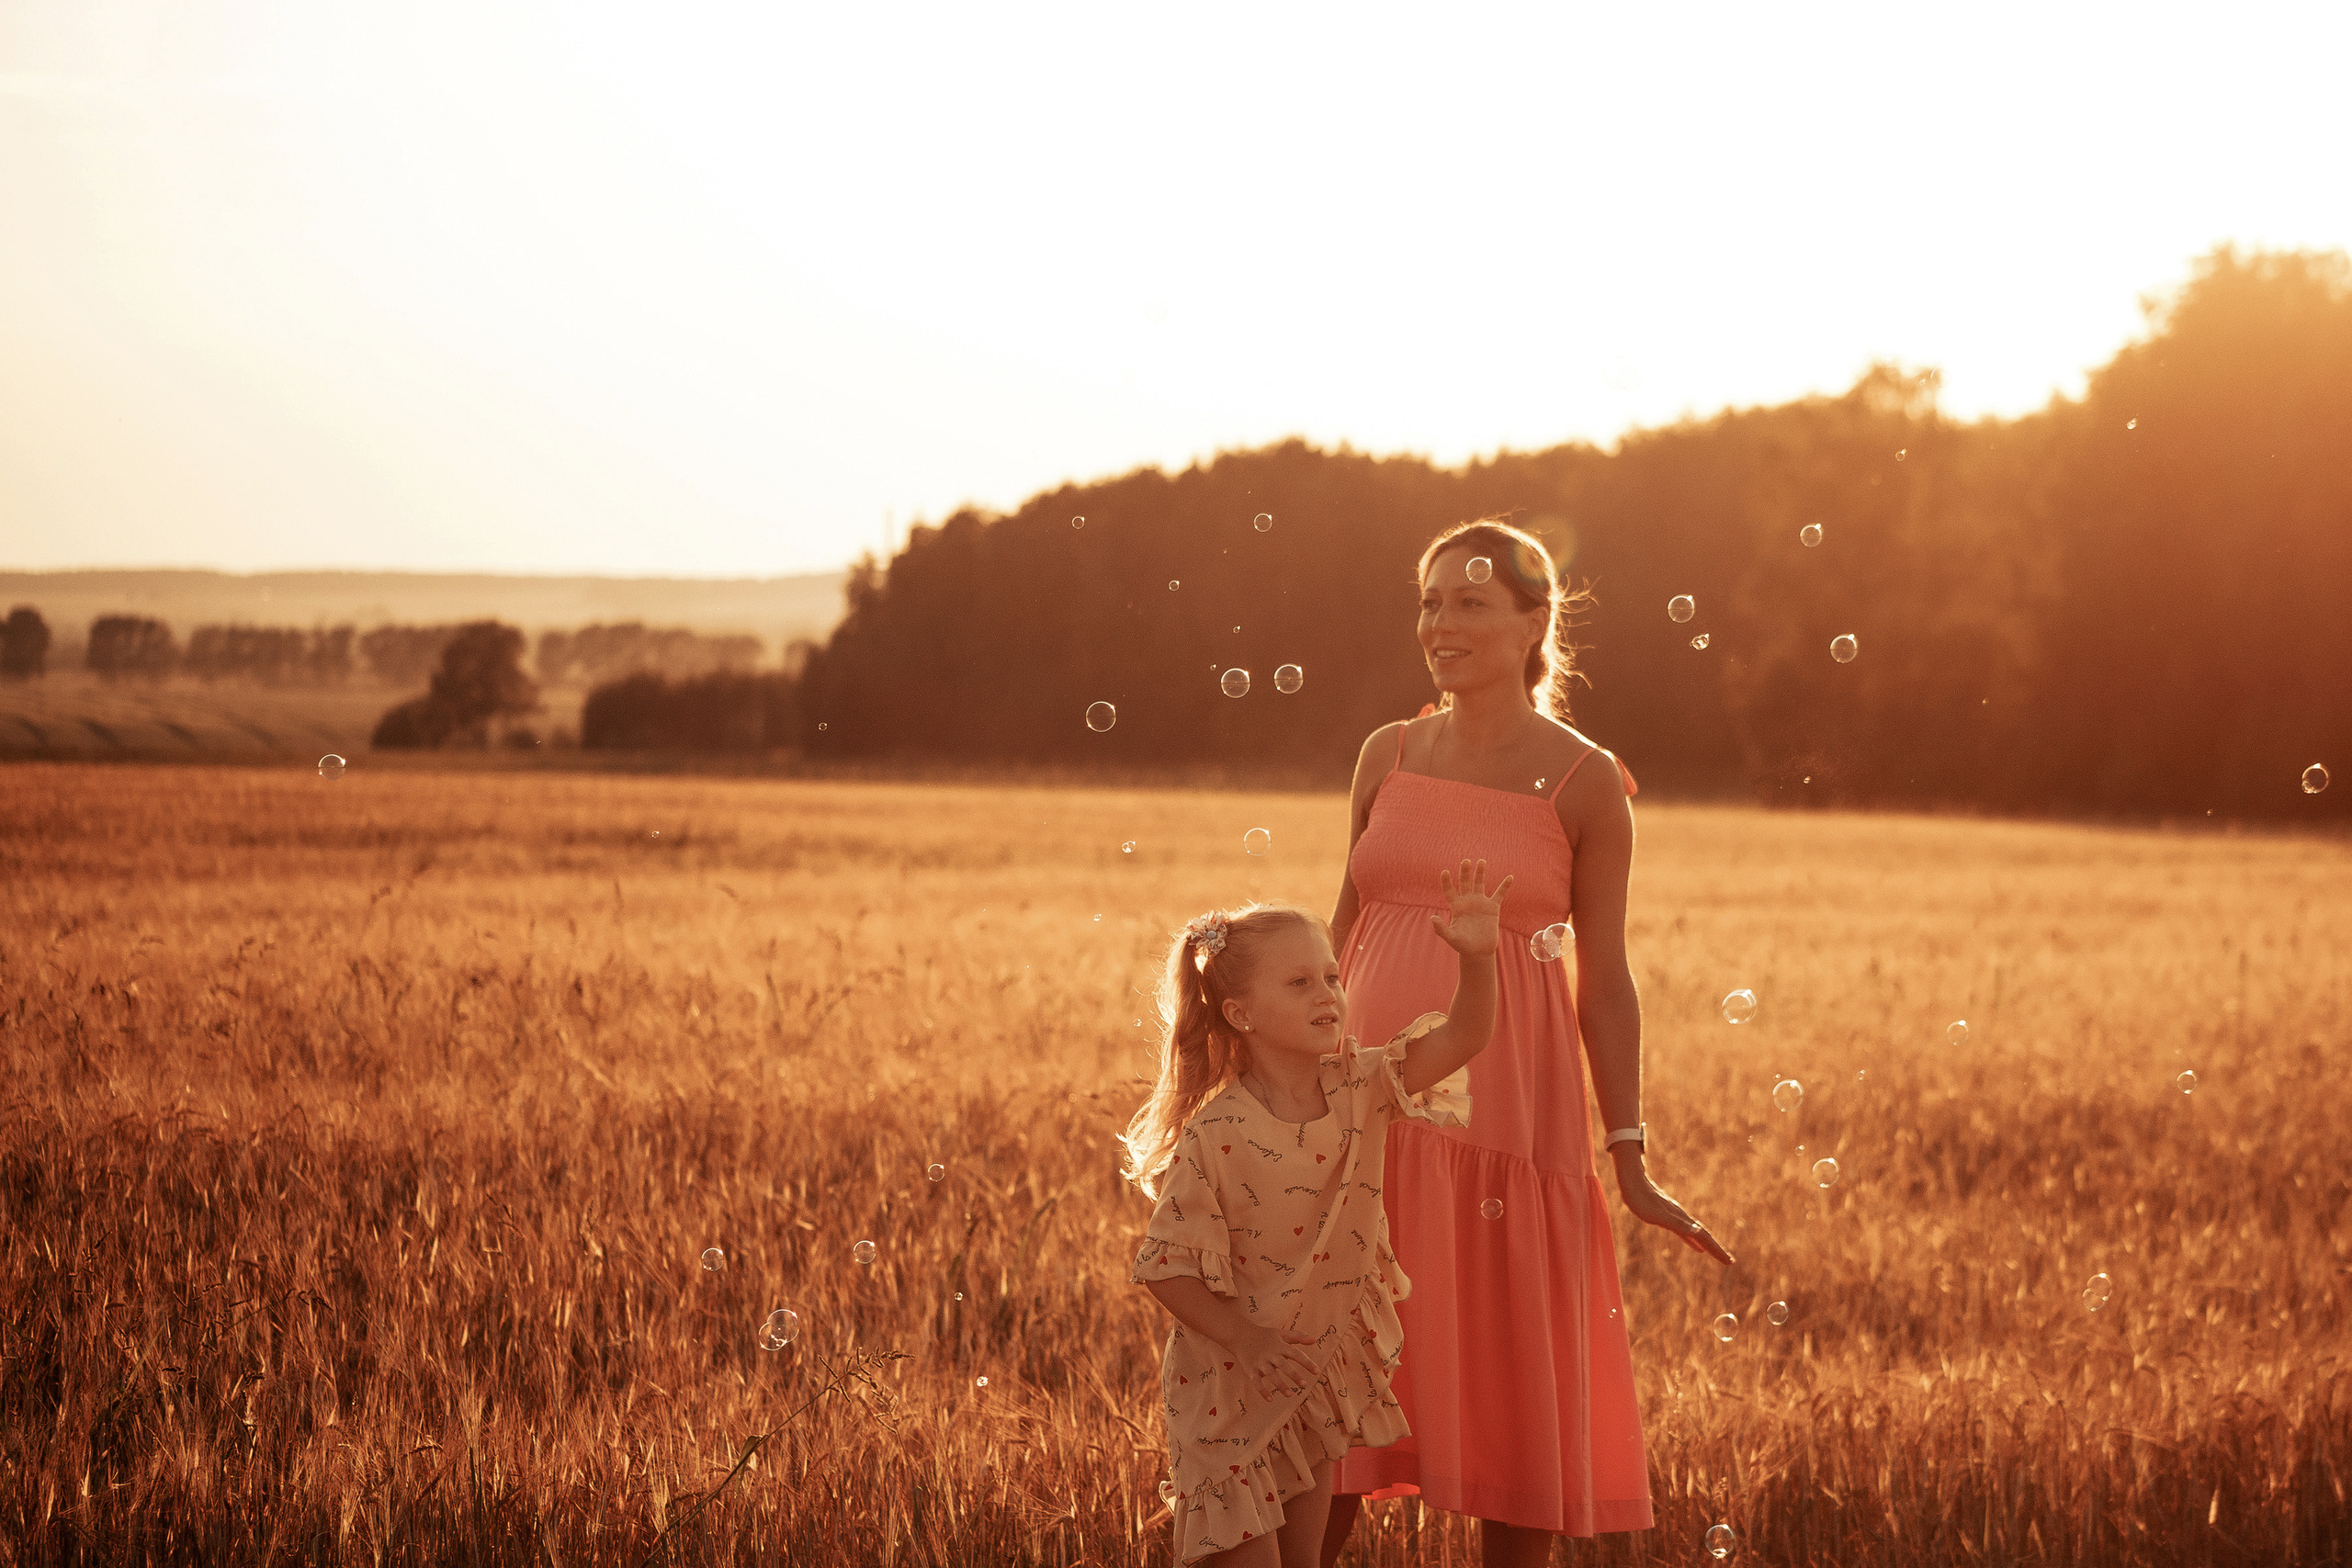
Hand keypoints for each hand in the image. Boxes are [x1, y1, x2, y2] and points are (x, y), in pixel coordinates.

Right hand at [1230, 1324, 1321, 1400]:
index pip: (1296, 1354)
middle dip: (1294, 1375)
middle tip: (1304, 1385)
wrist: (1240, 1334)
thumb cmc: (1264, 1335)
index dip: (1307, 1362)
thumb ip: (1298, 1336)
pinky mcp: (1250, 1369)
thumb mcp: (1281, 1333)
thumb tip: (1315, 1340)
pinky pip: (1256, 1381)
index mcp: (1280, 1346)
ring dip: (1280, 1385)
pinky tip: (1270, 1399)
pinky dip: (1262, 1390)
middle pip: (1284, 1365)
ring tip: (1290, 1394)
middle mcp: (1271, 1354)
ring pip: (1271, 1374)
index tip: (1317, 1371)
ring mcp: (1260, 1362)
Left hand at [1428, 859, 1512, 956]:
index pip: (1449, 890)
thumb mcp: (1450, 937)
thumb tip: (1432, 918)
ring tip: (1481, 861)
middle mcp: (1467, 901)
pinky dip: (1504, 886)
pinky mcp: (1493, 908)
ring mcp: (1480, 903)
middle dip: (1465, 872)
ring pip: (1480, 883)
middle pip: (1465, 882)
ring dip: (1480, 872)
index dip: (1446, 881)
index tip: (1444, 872)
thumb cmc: (1462, 945)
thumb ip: (1441, 928)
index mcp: (1456, 906)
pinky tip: (1510, 877)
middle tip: (1465, 861)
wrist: (1479, 952)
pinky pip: (1499, 894)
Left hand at [1618, 1168, 1734, 1265]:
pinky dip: (1694, 1241)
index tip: (1730, 1262)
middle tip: (1730, 1262)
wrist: (1632, 1182)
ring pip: (1697, 1234)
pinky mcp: (1669, 1217)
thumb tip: (1698, 1232)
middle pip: (1704, 1236)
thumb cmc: (1641, 1200)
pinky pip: (1687, 1233)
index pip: (1705, 1237)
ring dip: (1708, 1246)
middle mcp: (1683, 1218)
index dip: (1717, 1249)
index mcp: (1682, 1219)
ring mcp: (1677, 1217)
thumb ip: (1679, 1225)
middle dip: (1717, 1249)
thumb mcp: (1658, 1216)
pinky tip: (1697, 1248)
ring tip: (1717, 1255)